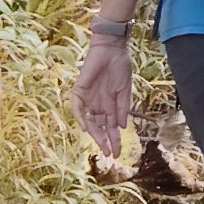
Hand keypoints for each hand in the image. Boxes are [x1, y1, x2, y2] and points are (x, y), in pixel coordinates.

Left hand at [71, 33, 133, 156]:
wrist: (113, 49)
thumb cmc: (120, 67)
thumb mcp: (125, 91)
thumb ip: (123, 109)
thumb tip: (123, 127)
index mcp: (109, 106)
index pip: (110, 128)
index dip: (114, 140)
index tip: (117, 153)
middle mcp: (97, 105)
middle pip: (99, 128)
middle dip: (104, 141)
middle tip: (109, 153)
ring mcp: (88, 99)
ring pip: (88, 121)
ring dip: (94, 134)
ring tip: (101, 145)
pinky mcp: (79, 91)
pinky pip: (77, 108)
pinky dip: (81, 118)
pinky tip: (87, 128)